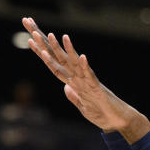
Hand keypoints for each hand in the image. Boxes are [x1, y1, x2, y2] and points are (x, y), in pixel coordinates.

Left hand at [21, 17, 148, 139]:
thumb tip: (65, 87)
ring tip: (57, 36)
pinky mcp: (97, 89)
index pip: (53, 64)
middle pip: (59, 58)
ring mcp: (88, 81)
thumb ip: (73, 96)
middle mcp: (79, 78)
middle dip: (46, 43)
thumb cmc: (102, 113)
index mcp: (73, 82)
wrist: (119, 121)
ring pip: (74, 63)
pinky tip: (81, 56)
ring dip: (66, 50)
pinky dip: (85, 67)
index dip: (41, 52)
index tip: (30, 38)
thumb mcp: (82, 107)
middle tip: (33, 28)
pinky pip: (91, 76)